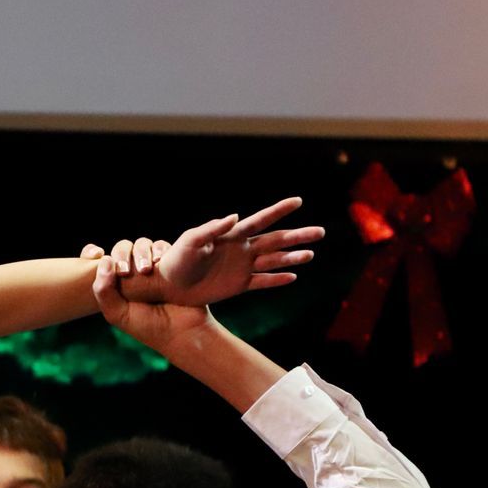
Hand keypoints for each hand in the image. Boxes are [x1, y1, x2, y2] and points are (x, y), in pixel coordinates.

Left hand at [91, 249, 212, 352]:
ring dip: (142, 251)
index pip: (100, 261)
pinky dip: (160, 249)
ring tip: (146, 270)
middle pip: (122, 248)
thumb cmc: (149, 327)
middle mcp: (133, 273)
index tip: (93, 255)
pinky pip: (163, 246)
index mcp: (115, 284)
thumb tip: (105, 259)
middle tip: (126, 271)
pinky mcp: (171, 263)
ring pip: (142, 245)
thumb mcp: (118, 314)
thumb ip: (103, 290)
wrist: (183, 331)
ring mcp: (153, 267)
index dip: (91, 252)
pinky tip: (160, 262)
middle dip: (122, 254)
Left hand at [109, 197, 321, 306]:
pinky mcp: (237, 286)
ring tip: (311, 254)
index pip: (260, 221)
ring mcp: (241, 268)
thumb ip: (211, 229)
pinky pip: (261, 282)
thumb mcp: (190, 241)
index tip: (298, 201)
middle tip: (321, 232)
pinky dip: (276, 280)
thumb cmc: (174, 259)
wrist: (166, 285)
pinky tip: (292, 277)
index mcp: (231, 236)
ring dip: (292, 257)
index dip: (279, 211)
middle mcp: (240, 250)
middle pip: (275, 240)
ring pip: (273, 261)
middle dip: (297, 236)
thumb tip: (234, 217)